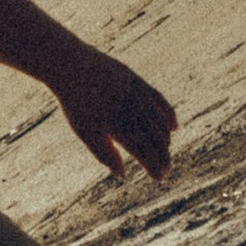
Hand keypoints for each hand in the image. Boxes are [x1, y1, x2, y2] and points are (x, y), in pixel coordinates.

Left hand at [53, 47, 175, 181]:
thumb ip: (104, 153)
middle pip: (156, 139)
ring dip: (166, 141)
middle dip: (164, 158)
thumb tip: (122, 174)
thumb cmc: (77, 104)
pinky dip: (168, 115)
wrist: (73, 66)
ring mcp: (138, 95)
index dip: (154, 166)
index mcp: (118, 126)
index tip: (159, 178)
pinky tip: (173, 127)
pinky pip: (160, 101)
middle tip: (165, 172)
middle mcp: (133, 110)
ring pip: (160, 122)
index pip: (144, 152)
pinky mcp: (139, 82)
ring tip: (165, 153)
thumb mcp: (85, 132)